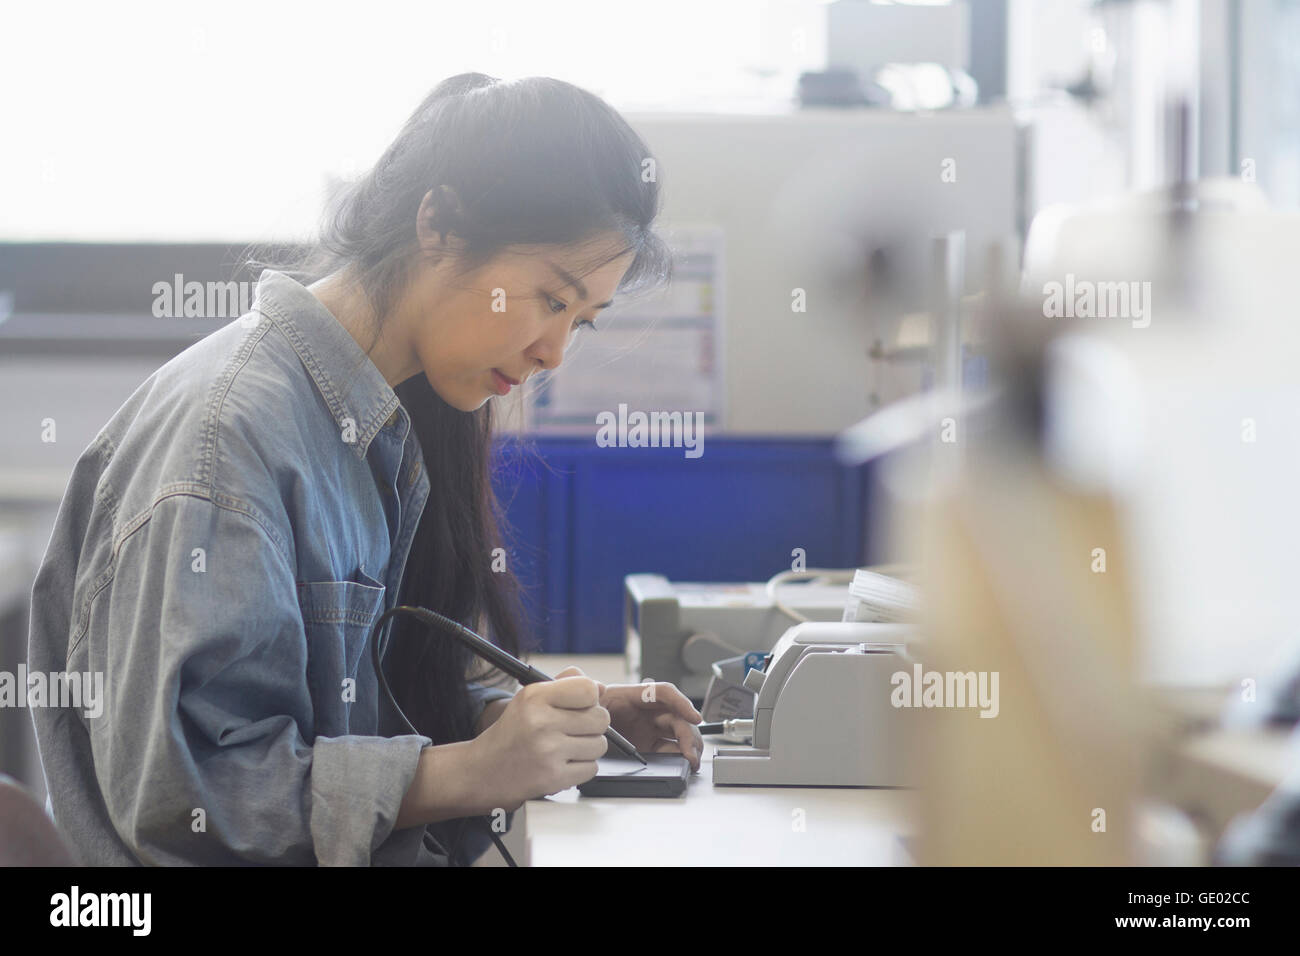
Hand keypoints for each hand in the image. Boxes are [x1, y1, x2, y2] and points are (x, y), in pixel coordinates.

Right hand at [466, 671, 609, 810]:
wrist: (481, 772)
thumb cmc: (511, 734)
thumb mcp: (530, 699)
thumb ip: (566, 686)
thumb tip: (602, 688)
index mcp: (535, 696)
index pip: (588, 689)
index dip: (590, 699)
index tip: (582, 706)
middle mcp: (541, 721)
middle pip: (600, 718)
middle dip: (592, 725)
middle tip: (573, 730)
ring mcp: (548, 751)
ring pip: (599, 745)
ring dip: (587, 749)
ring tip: (565, 749)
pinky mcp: (553, 778)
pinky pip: (592, 769)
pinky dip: (581, 769)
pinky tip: (562, 765)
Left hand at [554, 666, 703, 771]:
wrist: (570, 734)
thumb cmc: (578, 710)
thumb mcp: (580, 697)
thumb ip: (584, 686)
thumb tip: (596, 686)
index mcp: (632, 695)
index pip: (662, 693)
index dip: (681, 702)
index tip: (694, 717)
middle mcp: (644, 711)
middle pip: (676, 717)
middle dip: (688, 732)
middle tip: (689, 751)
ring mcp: (647, 730)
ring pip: (677, 734)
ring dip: (689, 745)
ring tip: (691, 761)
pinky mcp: (647, 747)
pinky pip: (669, 750)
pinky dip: (679, 757)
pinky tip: (684, 764)